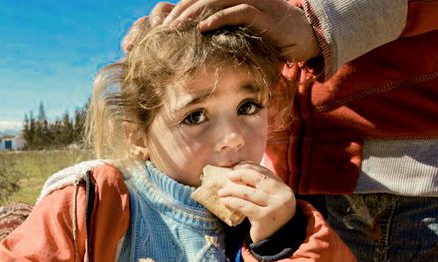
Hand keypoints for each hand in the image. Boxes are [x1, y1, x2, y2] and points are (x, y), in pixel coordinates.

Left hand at [124, 1, 320, 62]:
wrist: (306, 36)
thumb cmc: (268, 39)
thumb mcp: (238, 37)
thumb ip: (218, 37)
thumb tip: (190, 51)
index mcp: (232, 0)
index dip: (179, 9)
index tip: (161, 27)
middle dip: (180, 11)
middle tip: (163, 29)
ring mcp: (254, 2)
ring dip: (193, 13)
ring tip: (176, 28)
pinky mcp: (266, 14)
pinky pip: (239, 11)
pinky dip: (219, 18)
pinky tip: (203, 28)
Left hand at [217, 162, 295, 241]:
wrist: (276, 240)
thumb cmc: (269, 216)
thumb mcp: (270, 200)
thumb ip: (262, 187)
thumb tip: (240, 169)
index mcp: (284, 189)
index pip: (266, 173)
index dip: (251, 167)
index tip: (237, 166)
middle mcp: (283, 197)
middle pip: (259, 179)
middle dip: (241, 174)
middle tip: (229, 175)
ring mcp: (275, 207)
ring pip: (249, 193)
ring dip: (232, 190)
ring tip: (221, 192)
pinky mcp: (264, 218)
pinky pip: (244, 206)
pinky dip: (232, 201)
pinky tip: (224, 201)